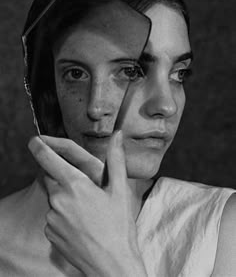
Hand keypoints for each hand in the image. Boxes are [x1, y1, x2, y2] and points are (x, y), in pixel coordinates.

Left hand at [28, 131, 146, 276]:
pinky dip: (63, 213)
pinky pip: (53, 215)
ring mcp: (52, 218)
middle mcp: (58, 199)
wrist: (111, 265)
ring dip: (65, 196)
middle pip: (52, 177)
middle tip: (83, 186)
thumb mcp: (120, 190)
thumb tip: (117, 135)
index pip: (48, 158)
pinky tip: (80, 222)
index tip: (35, 140)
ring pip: (54, 197)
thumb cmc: (118, 227)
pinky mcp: (50, 232)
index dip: (39, 146)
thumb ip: (116, 159)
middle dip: (62, 175)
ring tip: (87, 209)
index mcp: (75, 185)